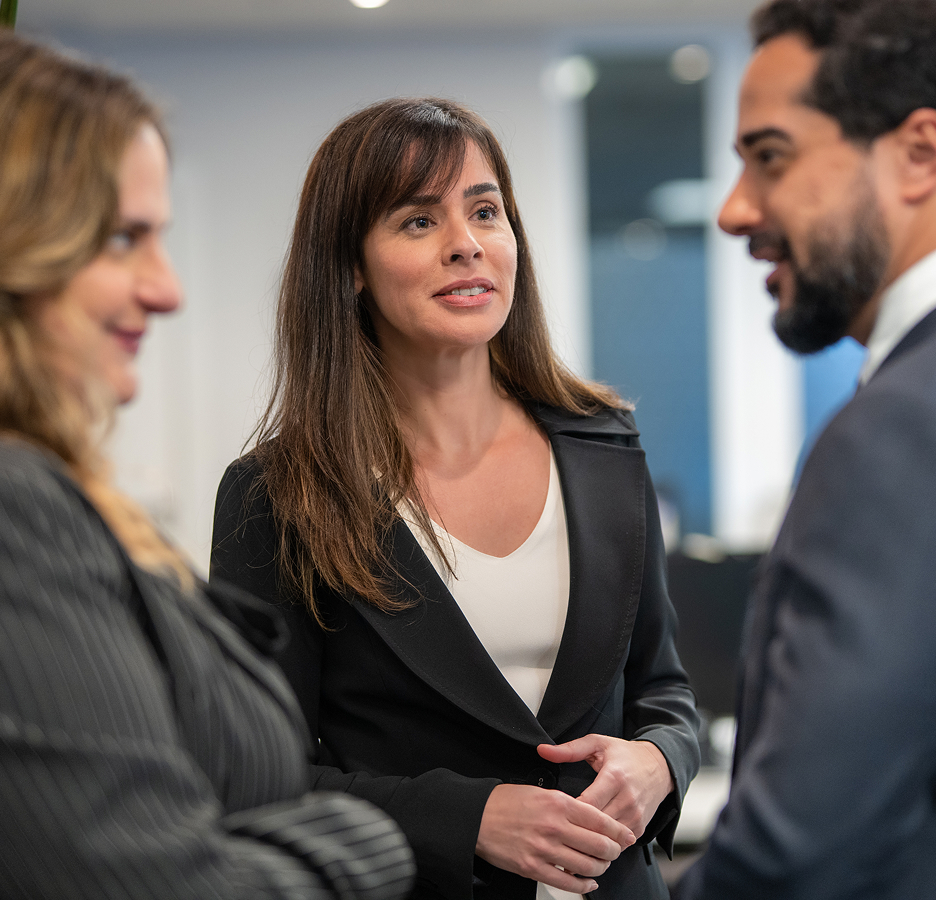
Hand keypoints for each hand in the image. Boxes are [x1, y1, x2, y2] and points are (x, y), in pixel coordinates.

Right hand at [476, 783, 635, 893]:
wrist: (478, 816)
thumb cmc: (507, 802)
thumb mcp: (541, 791)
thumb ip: (567, 803)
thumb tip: (590, 816)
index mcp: (558, 803)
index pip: (600, 820)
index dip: (618, 831)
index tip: (626, 836)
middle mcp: (555, 827)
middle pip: (599, 845)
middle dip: (613, 851)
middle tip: (615, 851)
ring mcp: (544, 849)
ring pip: (587, 866)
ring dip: (600, 869)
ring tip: (601, 866)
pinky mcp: (534, 868)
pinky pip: (567, 882)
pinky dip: (583, 885)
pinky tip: (587, 882)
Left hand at [537, 736, 674, 838]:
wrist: (659, 766)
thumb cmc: (625, 754)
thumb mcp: (597, 743)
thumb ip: (569, 749)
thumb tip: (542, 750)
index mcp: (614, 777)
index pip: (588, 804)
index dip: (569, 812)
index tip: (553, 815)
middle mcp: (627, 799)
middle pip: (597, 825)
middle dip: (576, 831)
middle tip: (553, 836)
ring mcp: (635, 816)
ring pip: (607, 839)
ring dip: (588, 843)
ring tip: (566, 846)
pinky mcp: (640, 828)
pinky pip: (618, 844)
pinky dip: (603, 846)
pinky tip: (587, 846)